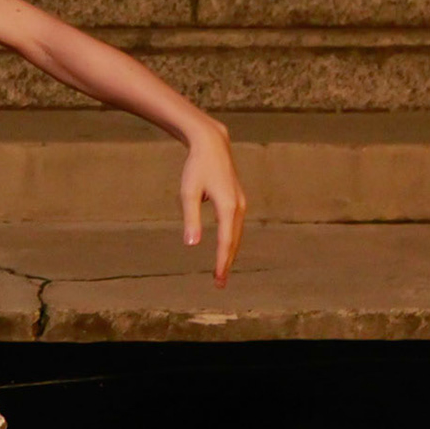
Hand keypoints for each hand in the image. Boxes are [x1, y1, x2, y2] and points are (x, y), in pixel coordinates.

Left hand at [178, 119, 245, 287]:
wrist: (211, 144)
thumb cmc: (196, 167)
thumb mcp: (188, 193)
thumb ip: (191, 219)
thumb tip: (191, 244)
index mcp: (228, 207)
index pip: (226, 242)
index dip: (222, 262)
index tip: (218, 279)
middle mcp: (239, 207)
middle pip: (234, 241)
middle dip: (227, 263)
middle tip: (219, 283)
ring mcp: (241, 203)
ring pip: (236, 234)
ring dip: (230, 253)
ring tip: (221, 271)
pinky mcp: (238, 200)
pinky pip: (236, 226)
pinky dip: (231, 240)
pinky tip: (225, 249)